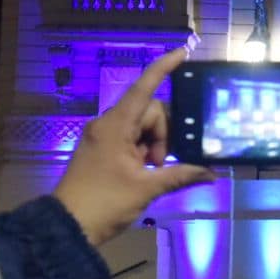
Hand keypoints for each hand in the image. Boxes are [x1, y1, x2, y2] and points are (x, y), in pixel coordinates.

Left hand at [53, 44, 214, 244]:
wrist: (68, 227)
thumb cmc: (105, 203)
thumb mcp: (146, 189)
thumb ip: (180, 175)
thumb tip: (211, 173)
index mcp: (115, 125)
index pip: (144, 88)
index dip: (164, 68)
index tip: (183, 51)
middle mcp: (107, 124)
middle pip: (150, 112)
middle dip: (163, 134)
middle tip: (159, 165)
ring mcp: (103, 137)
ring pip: (142, 127)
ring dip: (154, 146)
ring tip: (151, 173)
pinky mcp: (102, 150)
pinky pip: (131, 139)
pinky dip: (144, 151)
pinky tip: (148, 170)